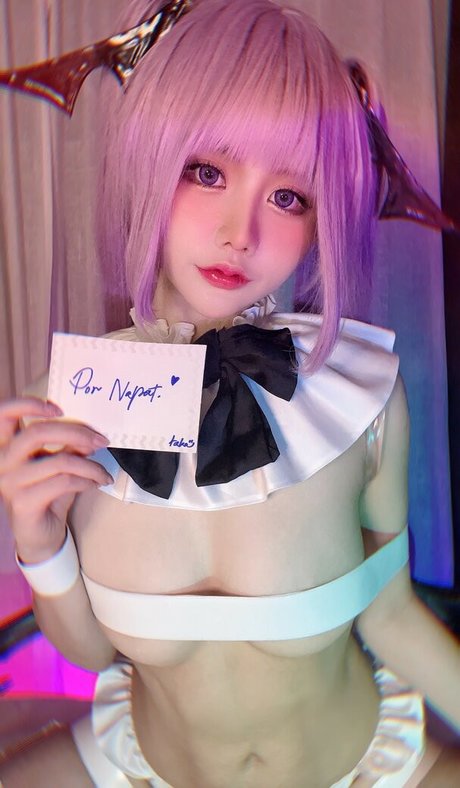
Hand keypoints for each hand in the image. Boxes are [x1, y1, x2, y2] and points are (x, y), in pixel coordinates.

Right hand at [0, 397, 111, 562]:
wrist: (39, 535)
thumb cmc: (48, 495)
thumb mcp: (59, 465)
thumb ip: (69, 447)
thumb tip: (90, 434)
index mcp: (7, 446)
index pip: (4, 413)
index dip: (28, 404)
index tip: (59, 409)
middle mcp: (3, 461)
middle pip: (37, 433)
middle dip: (76, 432)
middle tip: (100, 439)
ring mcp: (10, 482)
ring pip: (59, 461)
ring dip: (90, 465)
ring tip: (103, 472)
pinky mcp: (23, 502)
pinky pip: (63, 482)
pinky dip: (86, 481)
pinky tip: (95, 484)